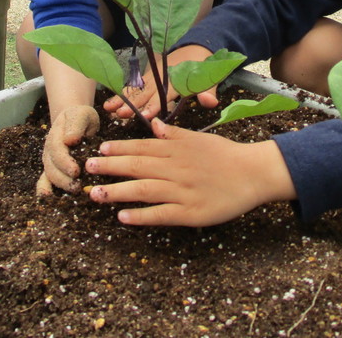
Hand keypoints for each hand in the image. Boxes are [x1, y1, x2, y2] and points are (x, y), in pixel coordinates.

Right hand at [36, 104, 99, 195]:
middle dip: (64, 179)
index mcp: (57, 136)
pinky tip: (48, 200)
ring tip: (73, 192)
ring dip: (60, 186)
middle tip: (77, 187)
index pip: (58, 151)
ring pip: (49, 176)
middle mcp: (50, 150)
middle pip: (52, 167)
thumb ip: (76, 126)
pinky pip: (45, 181)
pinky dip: (44, 190)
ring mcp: (49, 160)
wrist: (74, 118)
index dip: (65, 162)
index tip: (76, 171)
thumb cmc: (81, 118)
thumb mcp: (82, 116)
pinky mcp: (52, 168)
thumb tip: (69, 140)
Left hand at [85, 119, 295, 226]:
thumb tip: (155, 125)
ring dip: (118, 192)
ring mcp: (183, 191)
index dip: (120, 147)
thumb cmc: (226, 155)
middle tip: (88, 168)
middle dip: (111, 167)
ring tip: (96, 194)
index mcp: (178, 149)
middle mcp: (177, 168)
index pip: (143, 146)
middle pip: (138, 166)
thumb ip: (175, 134)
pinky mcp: (191, 213)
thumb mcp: (200, 138)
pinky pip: (161, 214)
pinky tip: (123, 217)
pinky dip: (141, 215)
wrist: (253, 174)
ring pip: (144, 190)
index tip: (101, 149)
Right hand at [102, 45, 219, 119]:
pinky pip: (134, 85)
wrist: (194, 46)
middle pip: (145, 91)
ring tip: (108, 108)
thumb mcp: (209, 77)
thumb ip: (208, 91)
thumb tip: (210, 102)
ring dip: (122, 97)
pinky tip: (111, 102)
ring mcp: (152, 75)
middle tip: (119, 114)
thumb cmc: (202, 65)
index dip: (154, 105)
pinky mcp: (148, 75)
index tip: (144, 116)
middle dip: (132, 103)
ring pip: (136, 88)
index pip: (164, 94)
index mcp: (176, 78)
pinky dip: (123, 92)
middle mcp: (161, 76)